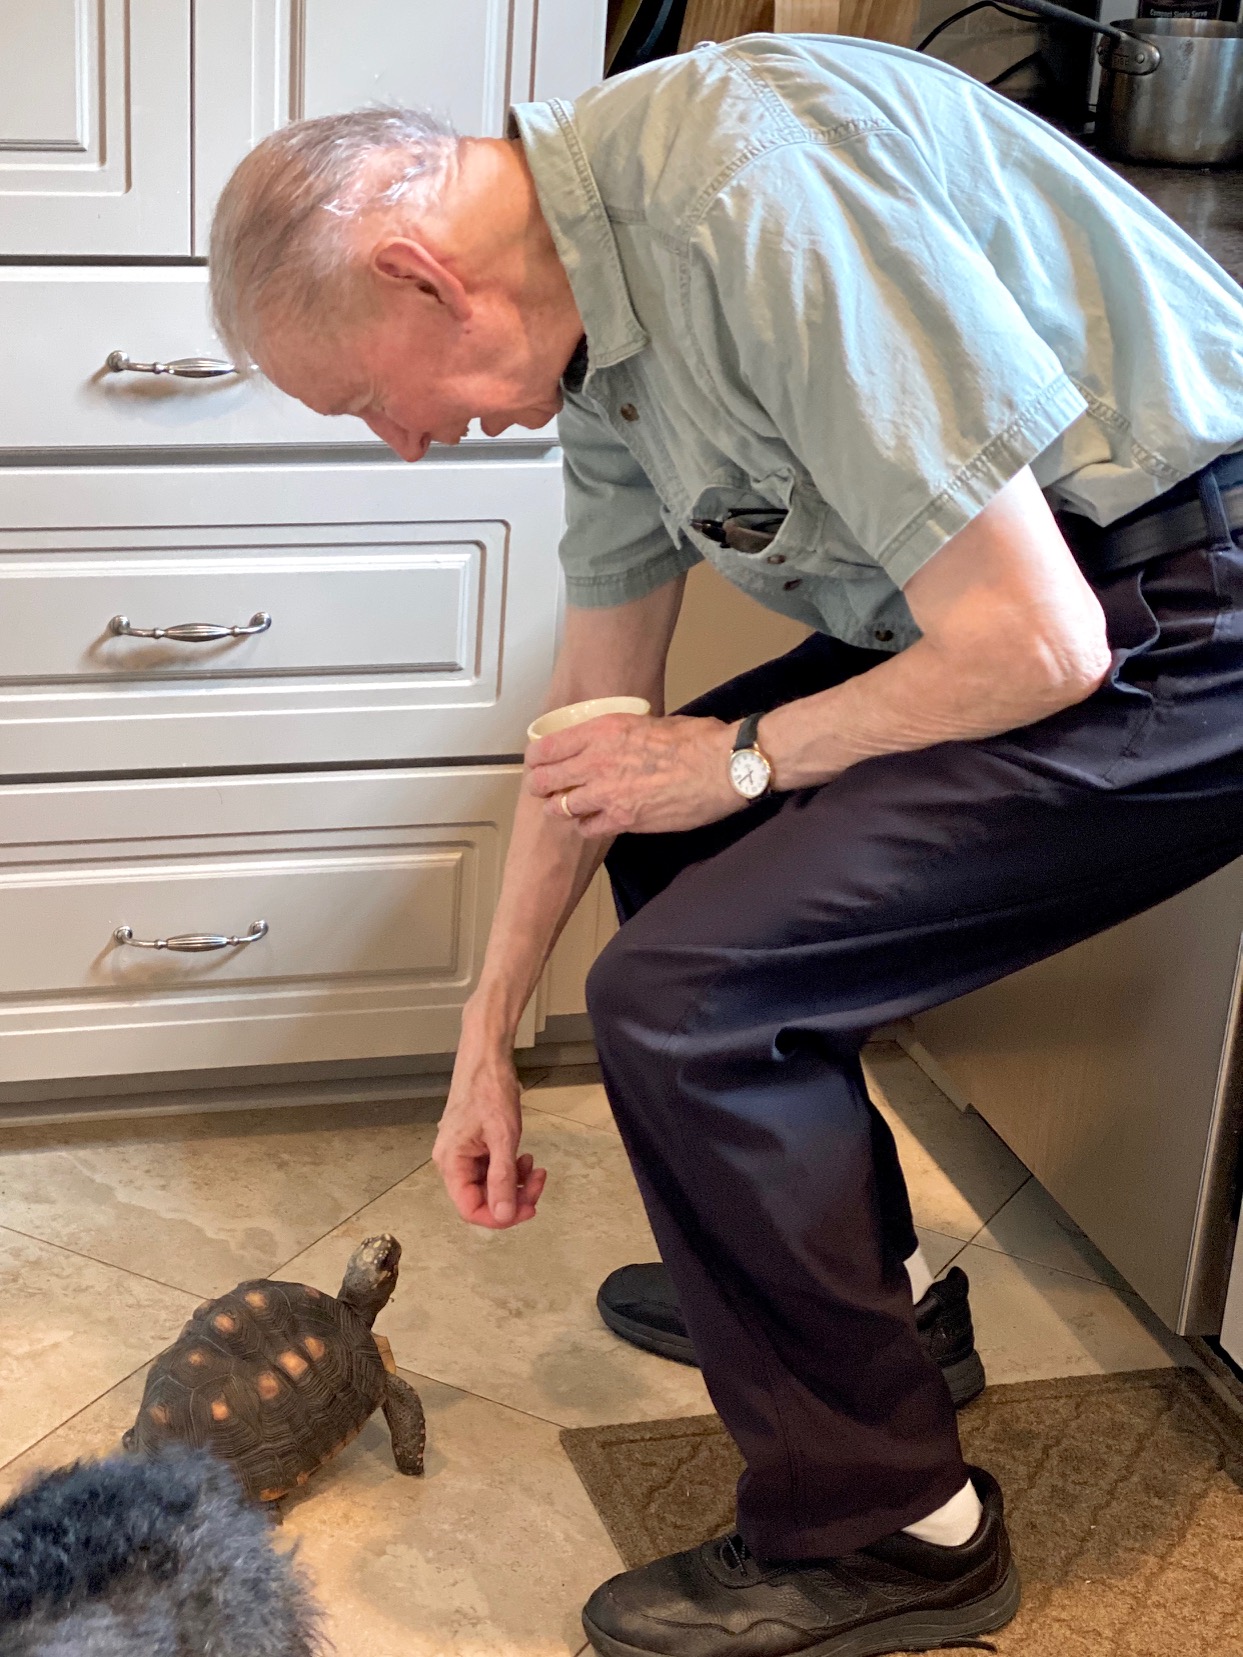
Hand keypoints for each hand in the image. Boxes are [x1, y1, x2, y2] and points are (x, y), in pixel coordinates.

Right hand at [433, 1042, 546, 1227]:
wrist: (487, 1057)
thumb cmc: (490, 1090)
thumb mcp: (502, 1137)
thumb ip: (502, 1179)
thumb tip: (503, 1215)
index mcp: (451, 1163)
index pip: (470, 1208)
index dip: (499, 1216)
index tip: (528, 1209)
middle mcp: (452, 1162)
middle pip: (482, 1199)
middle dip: (513, 1197)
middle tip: (539, 1183)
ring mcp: (463, 1153)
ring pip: (490, 1185)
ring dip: (515, 1183)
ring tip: (535, 1167)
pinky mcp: (474, 1144)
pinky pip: (492, 1169)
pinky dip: (511, 1168)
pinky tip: (526, 1158)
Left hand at [526, 713, 745, 836]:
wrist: (723, 766)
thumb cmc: (697, 740)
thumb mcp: (649, 721)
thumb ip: (621, 735)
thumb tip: (614, 742)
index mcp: (602, 730)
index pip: (547, 747)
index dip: (536, 759)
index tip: (537, 763)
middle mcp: (597, 761)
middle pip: (545, 779)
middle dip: (541, 785)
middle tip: (546, 789)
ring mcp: (608, 793)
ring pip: (561, 807)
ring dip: (561, 808)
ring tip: (566, 808)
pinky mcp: (624, 819)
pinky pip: (588, 828)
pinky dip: (587, 826)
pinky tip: (595, 821)